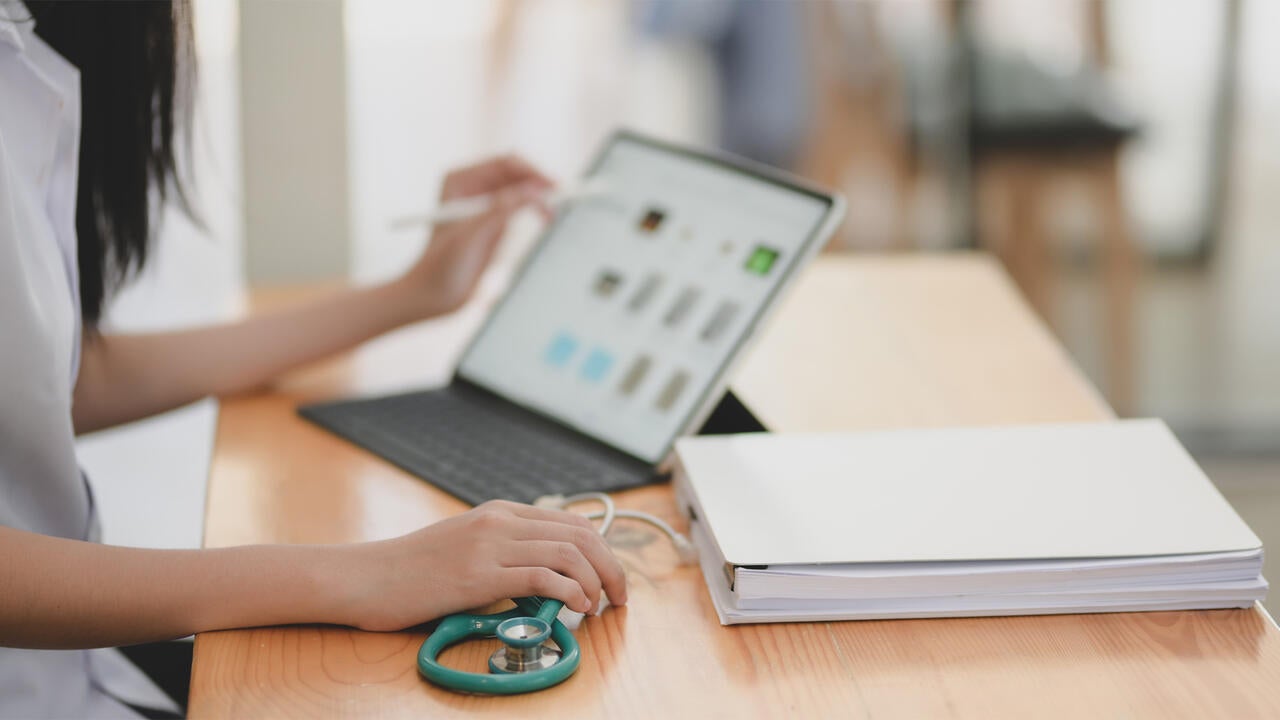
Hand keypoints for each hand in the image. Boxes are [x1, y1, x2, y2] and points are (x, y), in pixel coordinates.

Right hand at [342, 500, 627, 631]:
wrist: (366, 577)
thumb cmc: (413, 572)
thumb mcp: (467, 549)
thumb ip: (506, 555)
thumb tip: (548, 582)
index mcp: (501, 512)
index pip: (572, 523)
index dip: (603, 551)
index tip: (611, 579)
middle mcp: (501, 521)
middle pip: (580, 534)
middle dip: (611, 566)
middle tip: (619, 596)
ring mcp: (489, 544)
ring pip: (568, 552)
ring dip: (596, 581)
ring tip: (599, 606)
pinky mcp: (478, 574)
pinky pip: (541, 576)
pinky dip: (569, 591)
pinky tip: (574, 608)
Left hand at [396, 155, 553, 318]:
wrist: (433, 296)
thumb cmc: (441, 266)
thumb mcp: (473, 235)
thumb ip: (502, 210)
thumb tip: (534, 191)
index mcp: (460, 181)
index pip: (504, 164)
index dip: (531, 172)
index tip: (551, 187)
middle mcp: (472, 187)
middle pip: (516, 174)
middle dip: (538, 184)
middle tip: (561, 198)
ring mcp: (484, 204)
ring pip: (521, 190)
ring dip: (540, 197)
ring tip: (553, 213)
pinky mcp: (494, 222)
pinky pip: (520, 207)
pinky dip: (535, 210)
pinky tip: (546, 218)